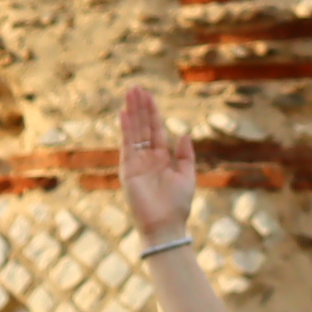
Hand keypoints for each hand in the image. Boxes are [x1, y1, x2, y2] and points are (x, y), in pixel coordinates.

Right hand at [117, 85, 195, 240]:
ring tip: (129, 93)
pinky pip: (126, 145)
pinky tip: (124, 114)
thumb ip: (185, 155)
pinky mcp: (128, 169)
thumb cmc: (178, 204)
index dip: (152, 112)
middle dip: (139, 107)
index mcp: (162, 158)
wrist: (166, 225)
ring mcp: (136, 162)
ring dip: (131, 113)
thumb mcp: (187, 176)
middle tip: (135, 87)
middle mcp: (148, 157)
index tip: (148, 94)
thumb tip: (185, 134)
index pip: (156, 129)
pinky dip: (125, 129)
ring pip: (134, 132)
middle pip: (143, 126)